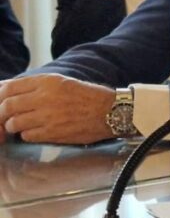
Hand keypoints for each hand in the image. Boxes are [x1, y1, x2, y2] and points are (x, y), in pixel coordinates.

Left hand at [0, 75, 114, 143]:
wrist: (110, 111)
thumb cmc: (86, 96)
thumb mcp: (61, 82)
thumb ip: (35, 86)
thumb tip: (5, 89)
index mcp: (47, 81)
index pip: (9, 88)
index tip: (0, 104)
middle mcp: (45, 97)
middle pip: (7, 106)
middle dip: (2, 115)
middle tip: (5, 120)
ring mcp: (48, 116)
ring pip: (14, 123)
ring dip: (14, 126)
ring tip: (21, 126)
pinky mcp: (53, 133)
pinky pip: (27, 136)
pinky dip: (26, 135)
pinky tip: (35, 132)